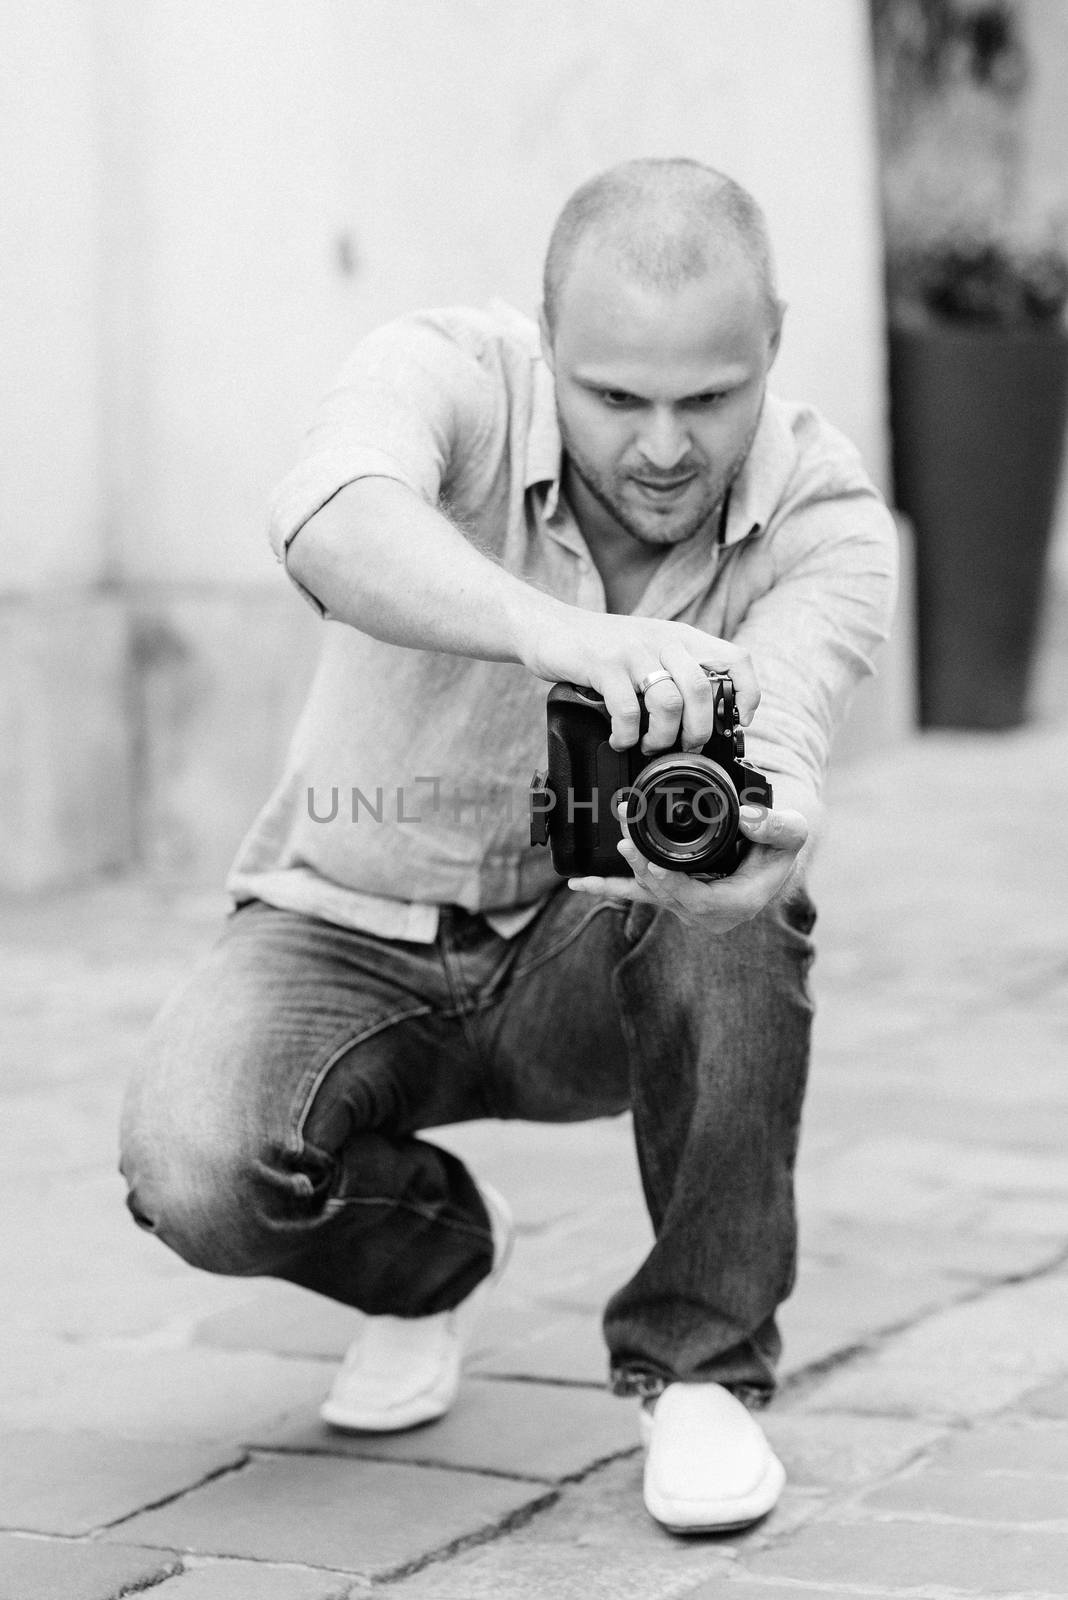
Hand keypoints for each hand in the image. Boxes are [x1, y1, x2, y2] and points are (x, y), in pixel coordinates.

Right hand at [519, 608, 758, 753]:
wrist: (550, 627)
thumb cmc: (603, 649)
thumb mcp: (649, 650)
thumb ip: (676, 672)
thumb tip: (705, 720)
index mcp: (682, 638)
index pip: (735, 659)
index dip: (748, 692)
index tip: (740, 721)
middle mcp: (663, 641)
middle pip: (702, 689)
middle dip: (697, 730)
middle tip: (683, 746)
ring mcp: (633, 652)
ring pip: (669, 702)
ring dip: (662, 737)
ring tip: (648, 745)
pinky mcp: (603, 665)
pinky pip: (628, 710)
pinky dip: (627, 735)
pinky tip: (620, 739)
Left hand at [568, 802, 808, 930]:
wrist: (769, 858)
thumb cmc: (779, 847)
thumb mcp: (792, 833)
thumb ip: (777, 826)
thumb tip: (747, 817)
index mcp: (737, 903)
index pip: (697, 901)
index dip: (672, 884)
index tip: (653, 864)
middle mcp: (708, 914)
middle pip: (666, 896)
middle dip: (642, 870)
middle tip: (626, 844)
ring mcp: (686, 906)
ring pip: (648, 894)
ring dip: (622, 877)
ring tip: (596, 867)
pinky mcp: (670, 896)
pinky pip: (636, 894)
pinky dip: (608, 887)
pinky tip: (579, 883)